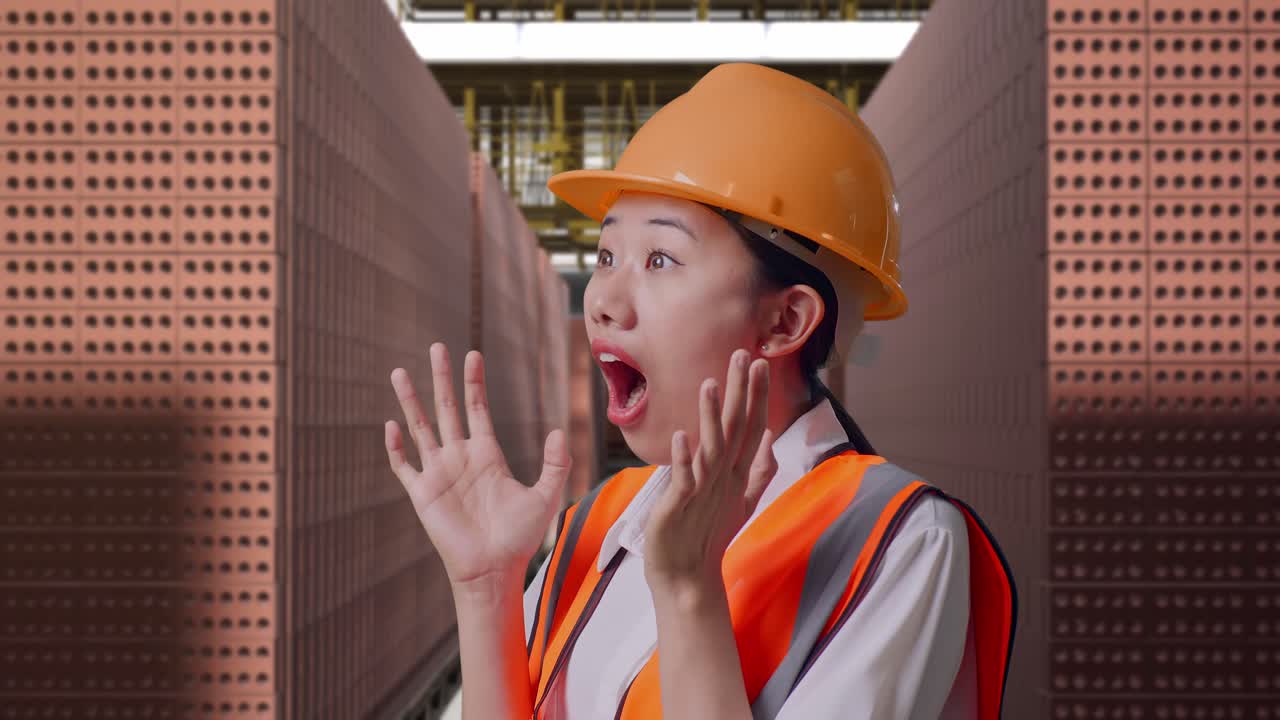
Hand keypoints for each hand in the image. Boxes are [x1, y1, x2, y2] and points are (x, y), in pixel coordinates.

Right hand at [385, 343, 570, 593]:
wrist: (492, 570)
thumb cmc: (519, 538)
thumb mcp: (546, 496)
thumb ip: (556, 464)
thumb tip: (557, 431)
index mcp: (486, 454)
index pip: (477, 408)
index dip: (474, 382)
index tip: (472, 354)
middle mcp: (460, 457)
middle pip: (446, 408)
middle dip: (442, 377)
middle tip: (437, 347)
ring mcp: (439, 473)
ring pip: (421, 428)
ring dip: (410, 400)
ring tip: (399, 372)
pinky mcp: (422, 494)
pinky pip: (404, 465)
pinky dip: (396, 446)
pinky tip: (390, 425)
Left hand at [643, 349, 776, 594]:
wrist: (687, 577)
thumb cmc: (709, 536)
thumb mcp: (740, 500)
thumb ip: (759, 470)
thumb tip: (771, 439)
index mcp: (736, 474)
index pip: (752, 427)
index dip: (756, 396)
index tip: (760, 362)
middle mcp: (724, 478)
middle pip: (736, 430)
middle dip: (741, 393)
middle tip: (744, 356)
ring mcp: (703, 491)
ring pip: (711, 448)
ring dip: (711, 417)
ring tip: (709, 384)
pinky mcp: (680, 505)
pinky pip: (683, 478)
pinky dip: (683, 458)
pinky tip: (682, 435)